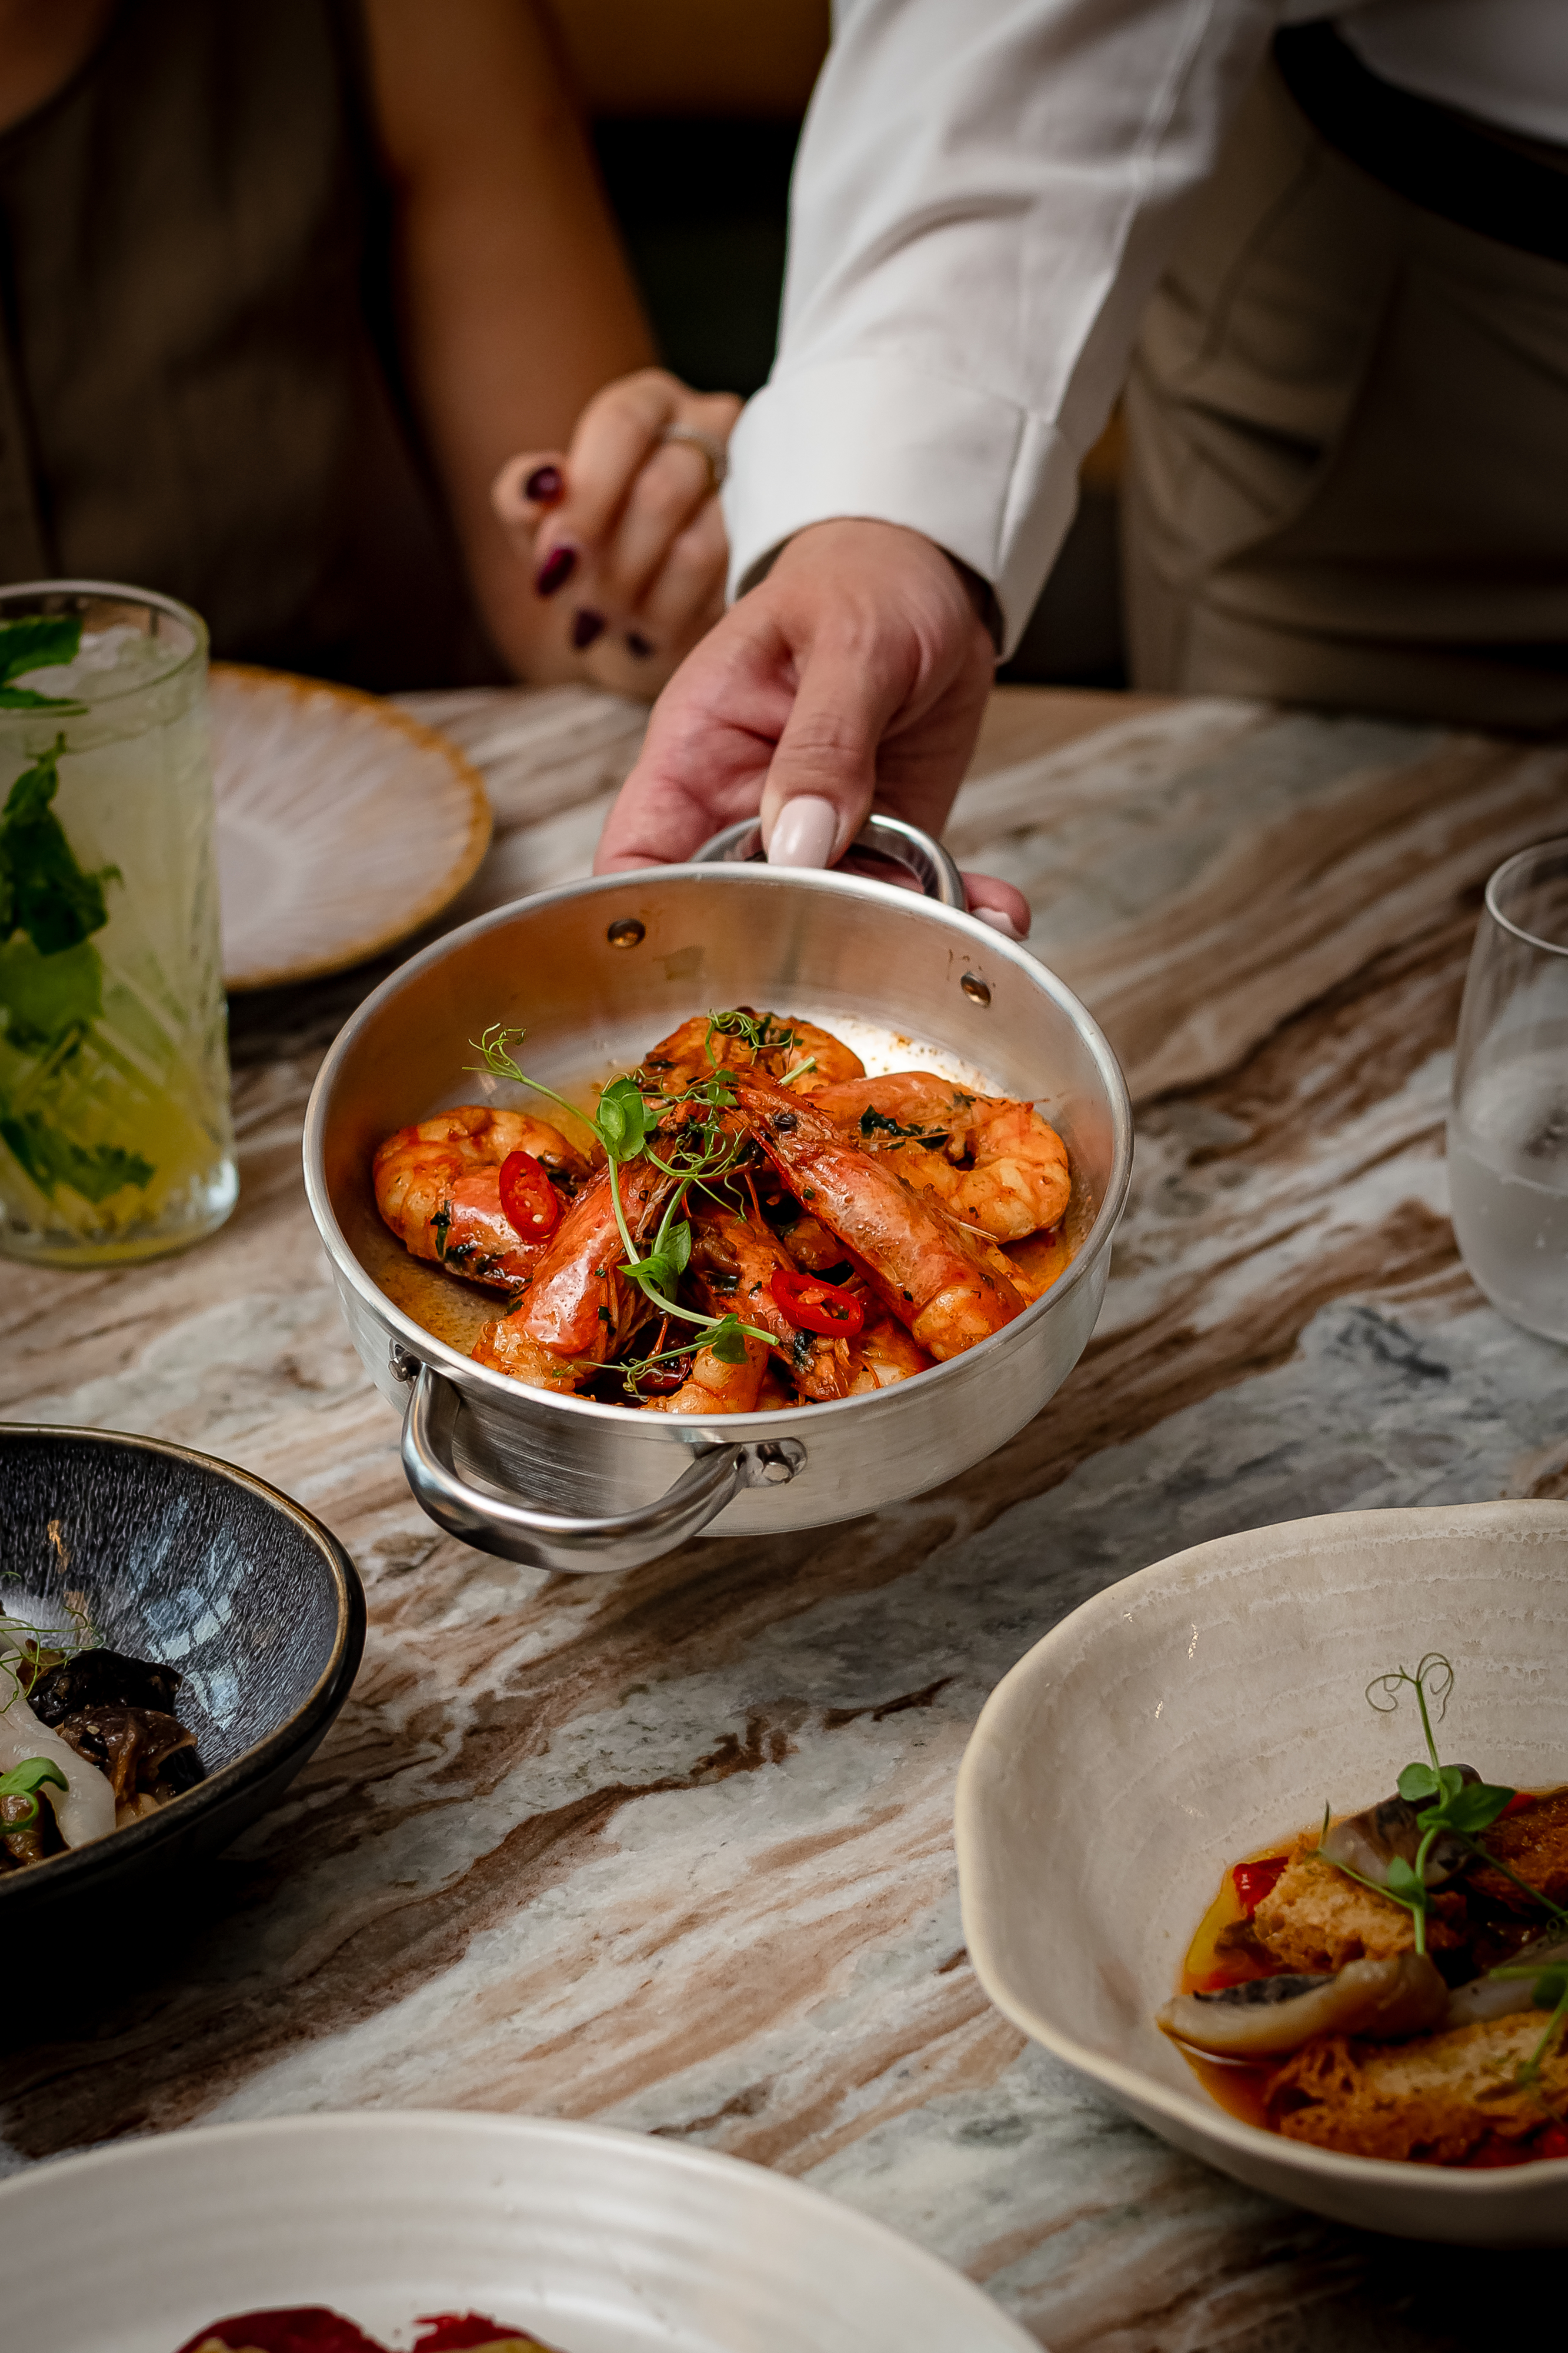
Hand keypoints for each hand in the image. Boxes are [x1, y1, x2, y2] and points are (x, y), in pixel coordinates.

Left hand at [492, 368, 739, 696]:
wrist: (638, 616)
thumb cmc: (592, 553)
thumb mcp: (541, 525)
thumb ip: (520, 498)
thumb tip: (539, 484)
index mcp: (648, 405)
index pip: (622, 425)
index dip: (587, 496)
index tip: (554, 560)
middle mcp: (712, 429)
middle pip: (663, 491)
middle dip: (612, 564)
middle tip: (583, 608)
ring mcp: (754, 489)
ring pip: (699, 549)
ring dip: (641, 601)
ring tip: (611, 623)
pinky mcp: (774, 554)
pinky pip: (722, 596)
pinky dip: (673, 623)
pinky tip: (647, 633)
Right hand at [594, 518, 1030, 936]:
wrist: (931, 570)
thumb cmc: (862, 579)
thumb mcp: (847, 643)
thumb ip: (823, 743)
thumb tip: (798, 842)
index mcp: (694, 756)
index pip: (635, 861)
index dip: (646, 922)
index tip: (695, 968)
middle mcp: (742, 810)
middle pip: (731, 915)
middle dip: (788, 954)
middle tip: (856, 969)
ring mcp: (813, 835)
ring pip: (830, 923)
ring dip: (893, 942)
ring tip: (956, 941)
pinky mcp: (880, 844)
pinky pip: (907, 899)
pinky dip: (953, 914)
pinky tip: (996, 913)